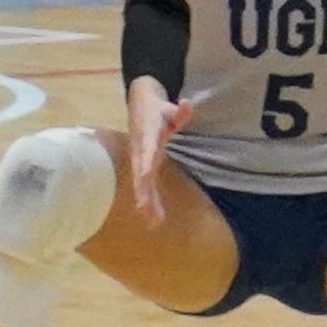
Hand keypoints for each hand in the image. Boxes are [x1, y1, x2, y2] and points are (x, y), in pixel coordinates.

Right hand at [122, 78, 179, 229]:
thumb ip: (180, 111)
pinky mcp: (142, 167)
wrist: (139, 106)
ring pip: (141, 184)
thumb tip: (187, 104)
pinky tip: (154, 220)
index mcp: (147, 135)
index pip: (146, 149)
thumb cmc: (156, 109)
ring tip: (153, 222)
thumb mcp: (168, 107)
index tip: (145, 175)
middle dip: (143, 191)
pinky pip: (145, 186)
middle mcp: (140, 151)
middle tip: (144, 209)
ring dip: (147, 202)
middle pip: (141, 173)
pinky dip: (149, 202)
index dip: (145, 161)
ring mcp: (139, 160)